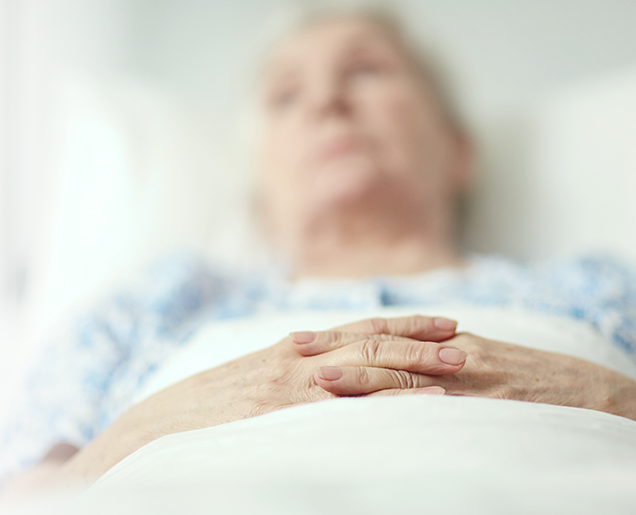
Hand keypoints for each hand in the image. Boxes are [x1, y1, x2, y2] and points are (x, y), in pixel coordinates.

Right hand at [56, 315, 463, 482]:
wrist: (152, 431)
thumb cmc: (201, 410)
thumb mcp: (249, 381)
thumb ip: (289, 372)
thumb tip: (327, 374)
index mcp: (291, 349)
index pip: (358, 329)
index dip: (403, 325)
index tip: (442, 324)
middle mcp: (298, 358)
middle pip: (372, 341)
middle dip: (422, 341)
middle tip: (468, 341)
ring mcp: (293, 384)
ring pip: (367, 365)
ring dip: (417, 365)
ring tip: (461, 366)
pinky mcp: (286, 411)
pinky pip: (347, 402)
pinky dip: (388, 400)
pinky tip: (422, 405)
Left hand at [312, 330, 635, 420]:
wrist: (579, 390)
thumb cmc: (523, 378)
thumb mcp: (474, 357)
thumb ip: (430, 356)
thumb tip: (386, 363)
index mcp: (440, 339)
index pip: (378, 332)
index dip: (337, 336)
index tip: (299, 340)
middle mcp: (447, 350)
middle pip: (381, 345)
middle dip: (335, 350)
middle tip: (292, 352)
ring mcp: (466, 375)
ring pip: (406, 371)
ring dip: (361, 376)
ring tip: (320, 380)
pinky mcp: (486, 401)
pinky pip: (441, 404)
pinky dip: (407, 407)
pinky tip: (378, 416)